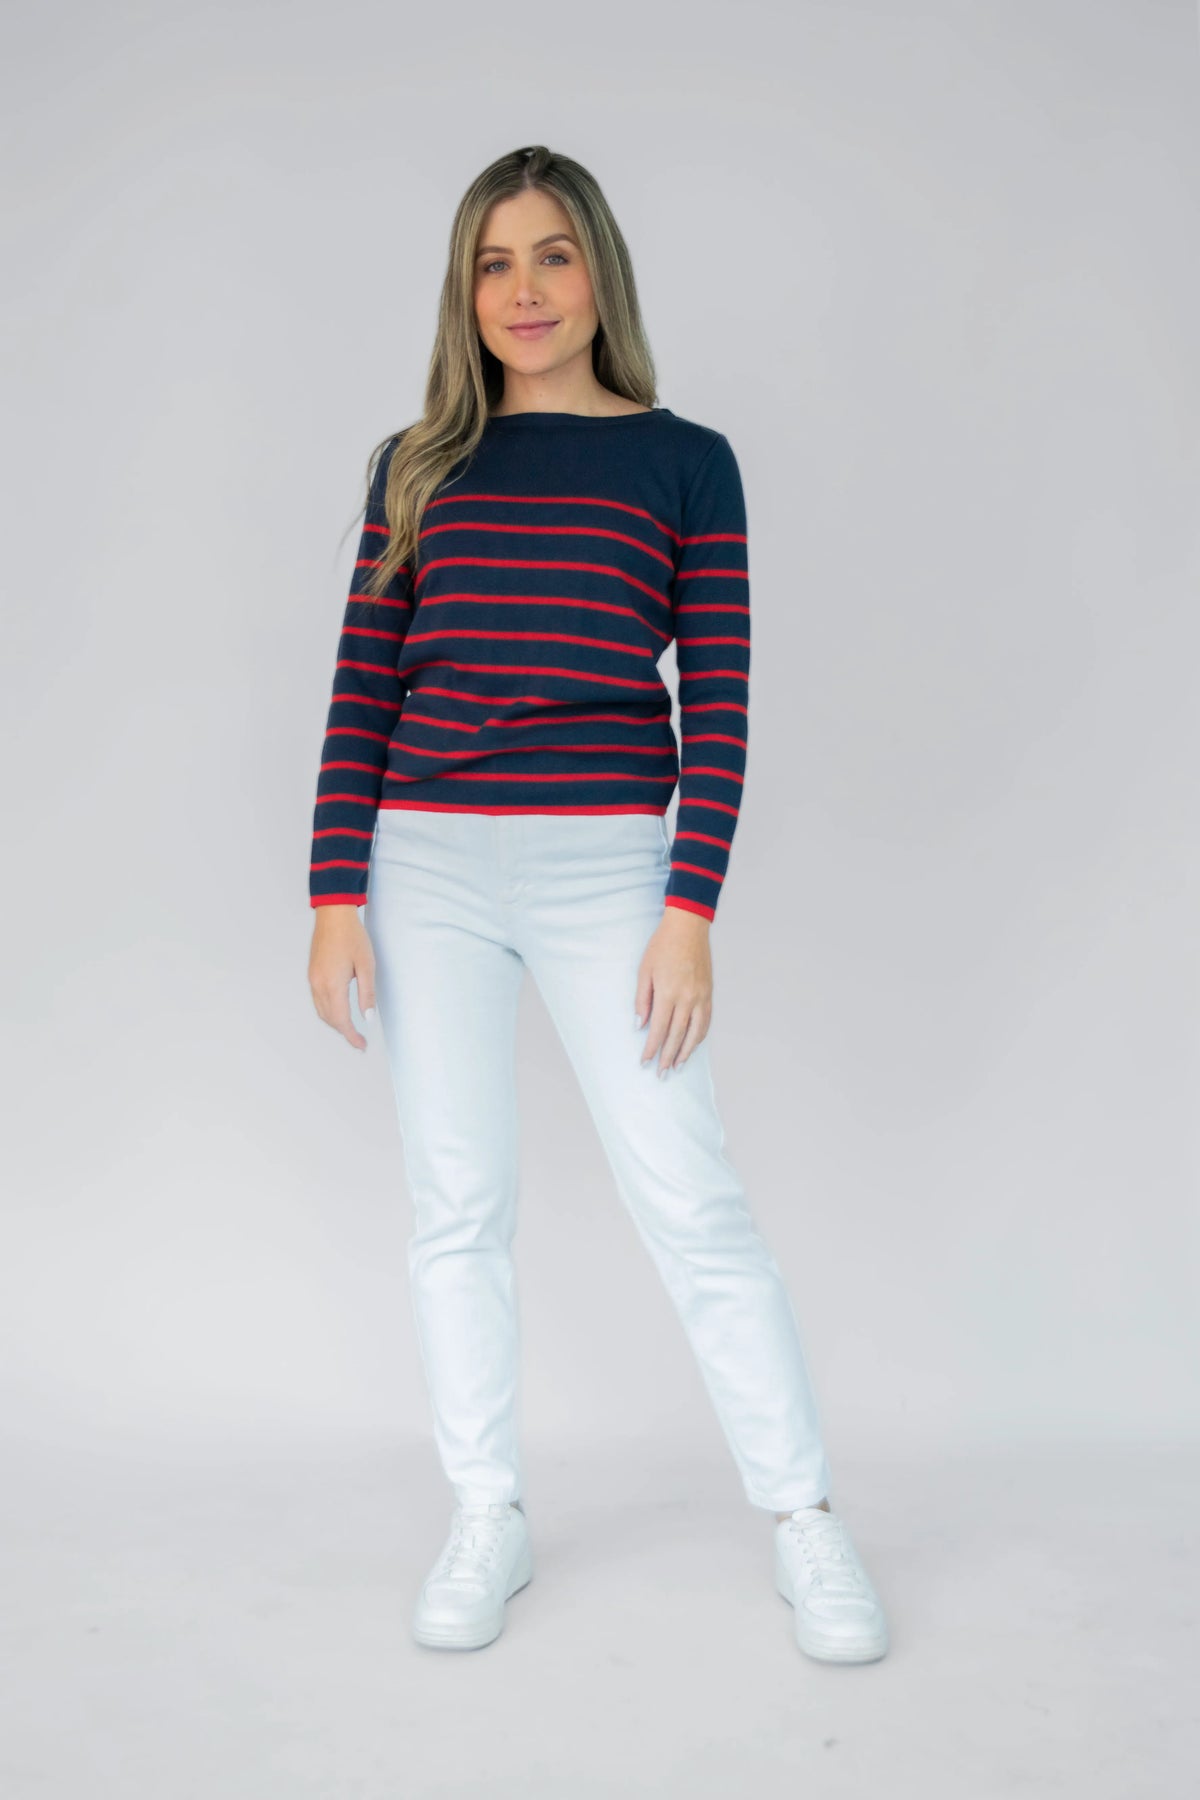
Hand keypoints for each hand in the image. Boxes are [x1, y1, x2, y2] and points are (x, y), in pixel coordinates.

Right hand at [308, 906, 375, 1050]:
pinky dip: (328, 1011)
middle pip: (329, 1019)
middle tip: (359, 1040)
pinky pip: (317, 1000)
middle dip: (344, 1031)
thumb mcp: (367, 965)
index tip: (361, 1045)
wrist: (333, 915)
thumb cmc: (352, 937)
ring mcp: (313, 979)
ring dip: (335, 1022)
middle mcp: (319, 985)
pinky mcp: (312, 974)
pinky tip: (339, 1010)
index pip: (341, 1020)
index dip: (351, 1035)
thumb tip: (368, 1017)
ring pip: (321, 1011)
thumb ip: (367, 994)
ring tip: (351, 1028)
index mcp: (333, 985)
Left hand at [634, 907, 712, 1074]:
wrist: (688, 928)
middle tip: (661, 1074)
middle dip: (667, 1057)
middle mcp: (687, 998)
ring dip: (685, 1052)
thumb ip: (642, 1000)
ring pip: (695, 1033)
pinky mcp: (709, 993)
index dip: (651, 1048)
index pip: (658, 1029)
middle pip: (677, 1035)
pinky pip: (705, 1021)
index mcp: (668, 993)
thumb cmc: (662, 946)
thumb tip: (640, 1025)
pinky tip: (692, 1045)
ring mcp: (701, 997)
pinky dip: (699, 1037)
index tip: (645, 1062)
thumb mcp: (644, 971)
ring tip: (677, 1066)